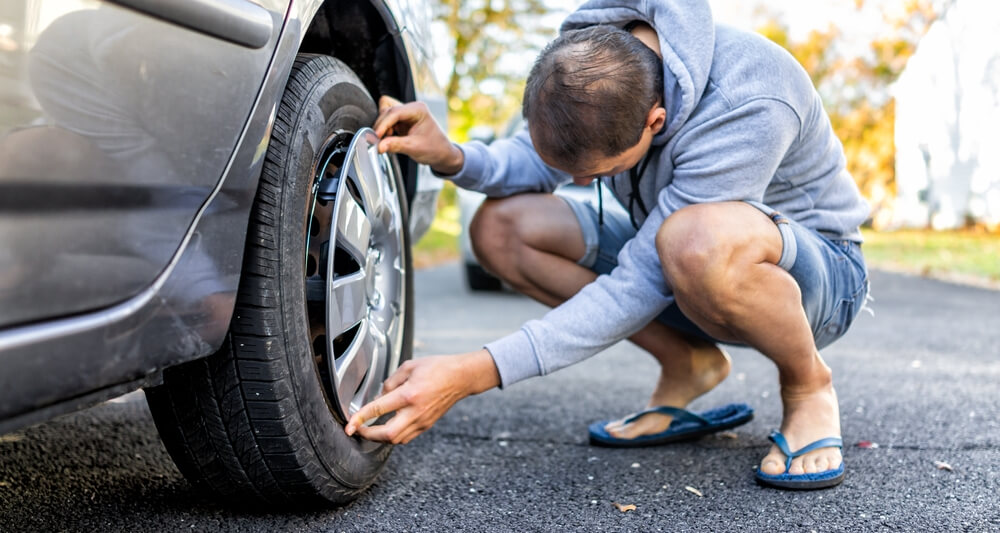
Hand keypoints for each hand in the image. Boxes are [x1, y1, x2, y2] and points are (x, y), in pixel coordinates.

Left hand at [344, 349, 500, 443]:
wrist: (461, 377)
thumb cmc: (438, 368)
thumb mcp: (409, 366)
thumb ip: (391, 382)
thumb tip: (380, 396)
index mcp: (409, 394)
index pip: (378, 410)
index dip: (359, 419)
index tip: (349, 425)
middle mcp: (415, 411)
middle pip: (387, 434)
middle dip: (368, 435)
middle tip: (357, 429)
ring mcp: (422, 421)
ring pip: (396, 440)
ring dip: (380, 437)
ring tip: (370, 429)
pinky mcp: (427, 425)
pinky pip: (406, 437)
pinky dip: (393, 435)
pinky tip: (388, 427)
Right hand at [373, 96, 463, 173]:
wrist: (442, 154)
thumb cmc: (435, 148)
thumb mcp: (414, 148)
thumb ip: (395, 145)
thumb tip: (379, 146)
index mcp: (418, 110)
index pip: (394, 112)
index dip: (383, 124)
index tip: (376, 136)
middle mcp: (412, 108)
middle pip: (387, 111)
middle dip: (382, 126)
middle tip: (378, 142)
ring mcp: (406, 114)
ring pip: (385, 114)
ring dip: (382, 127)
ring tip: (386, 140)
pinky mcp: (402, 121)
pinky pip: (387, 121)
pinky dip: (385, 130)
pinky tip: (388, 139)